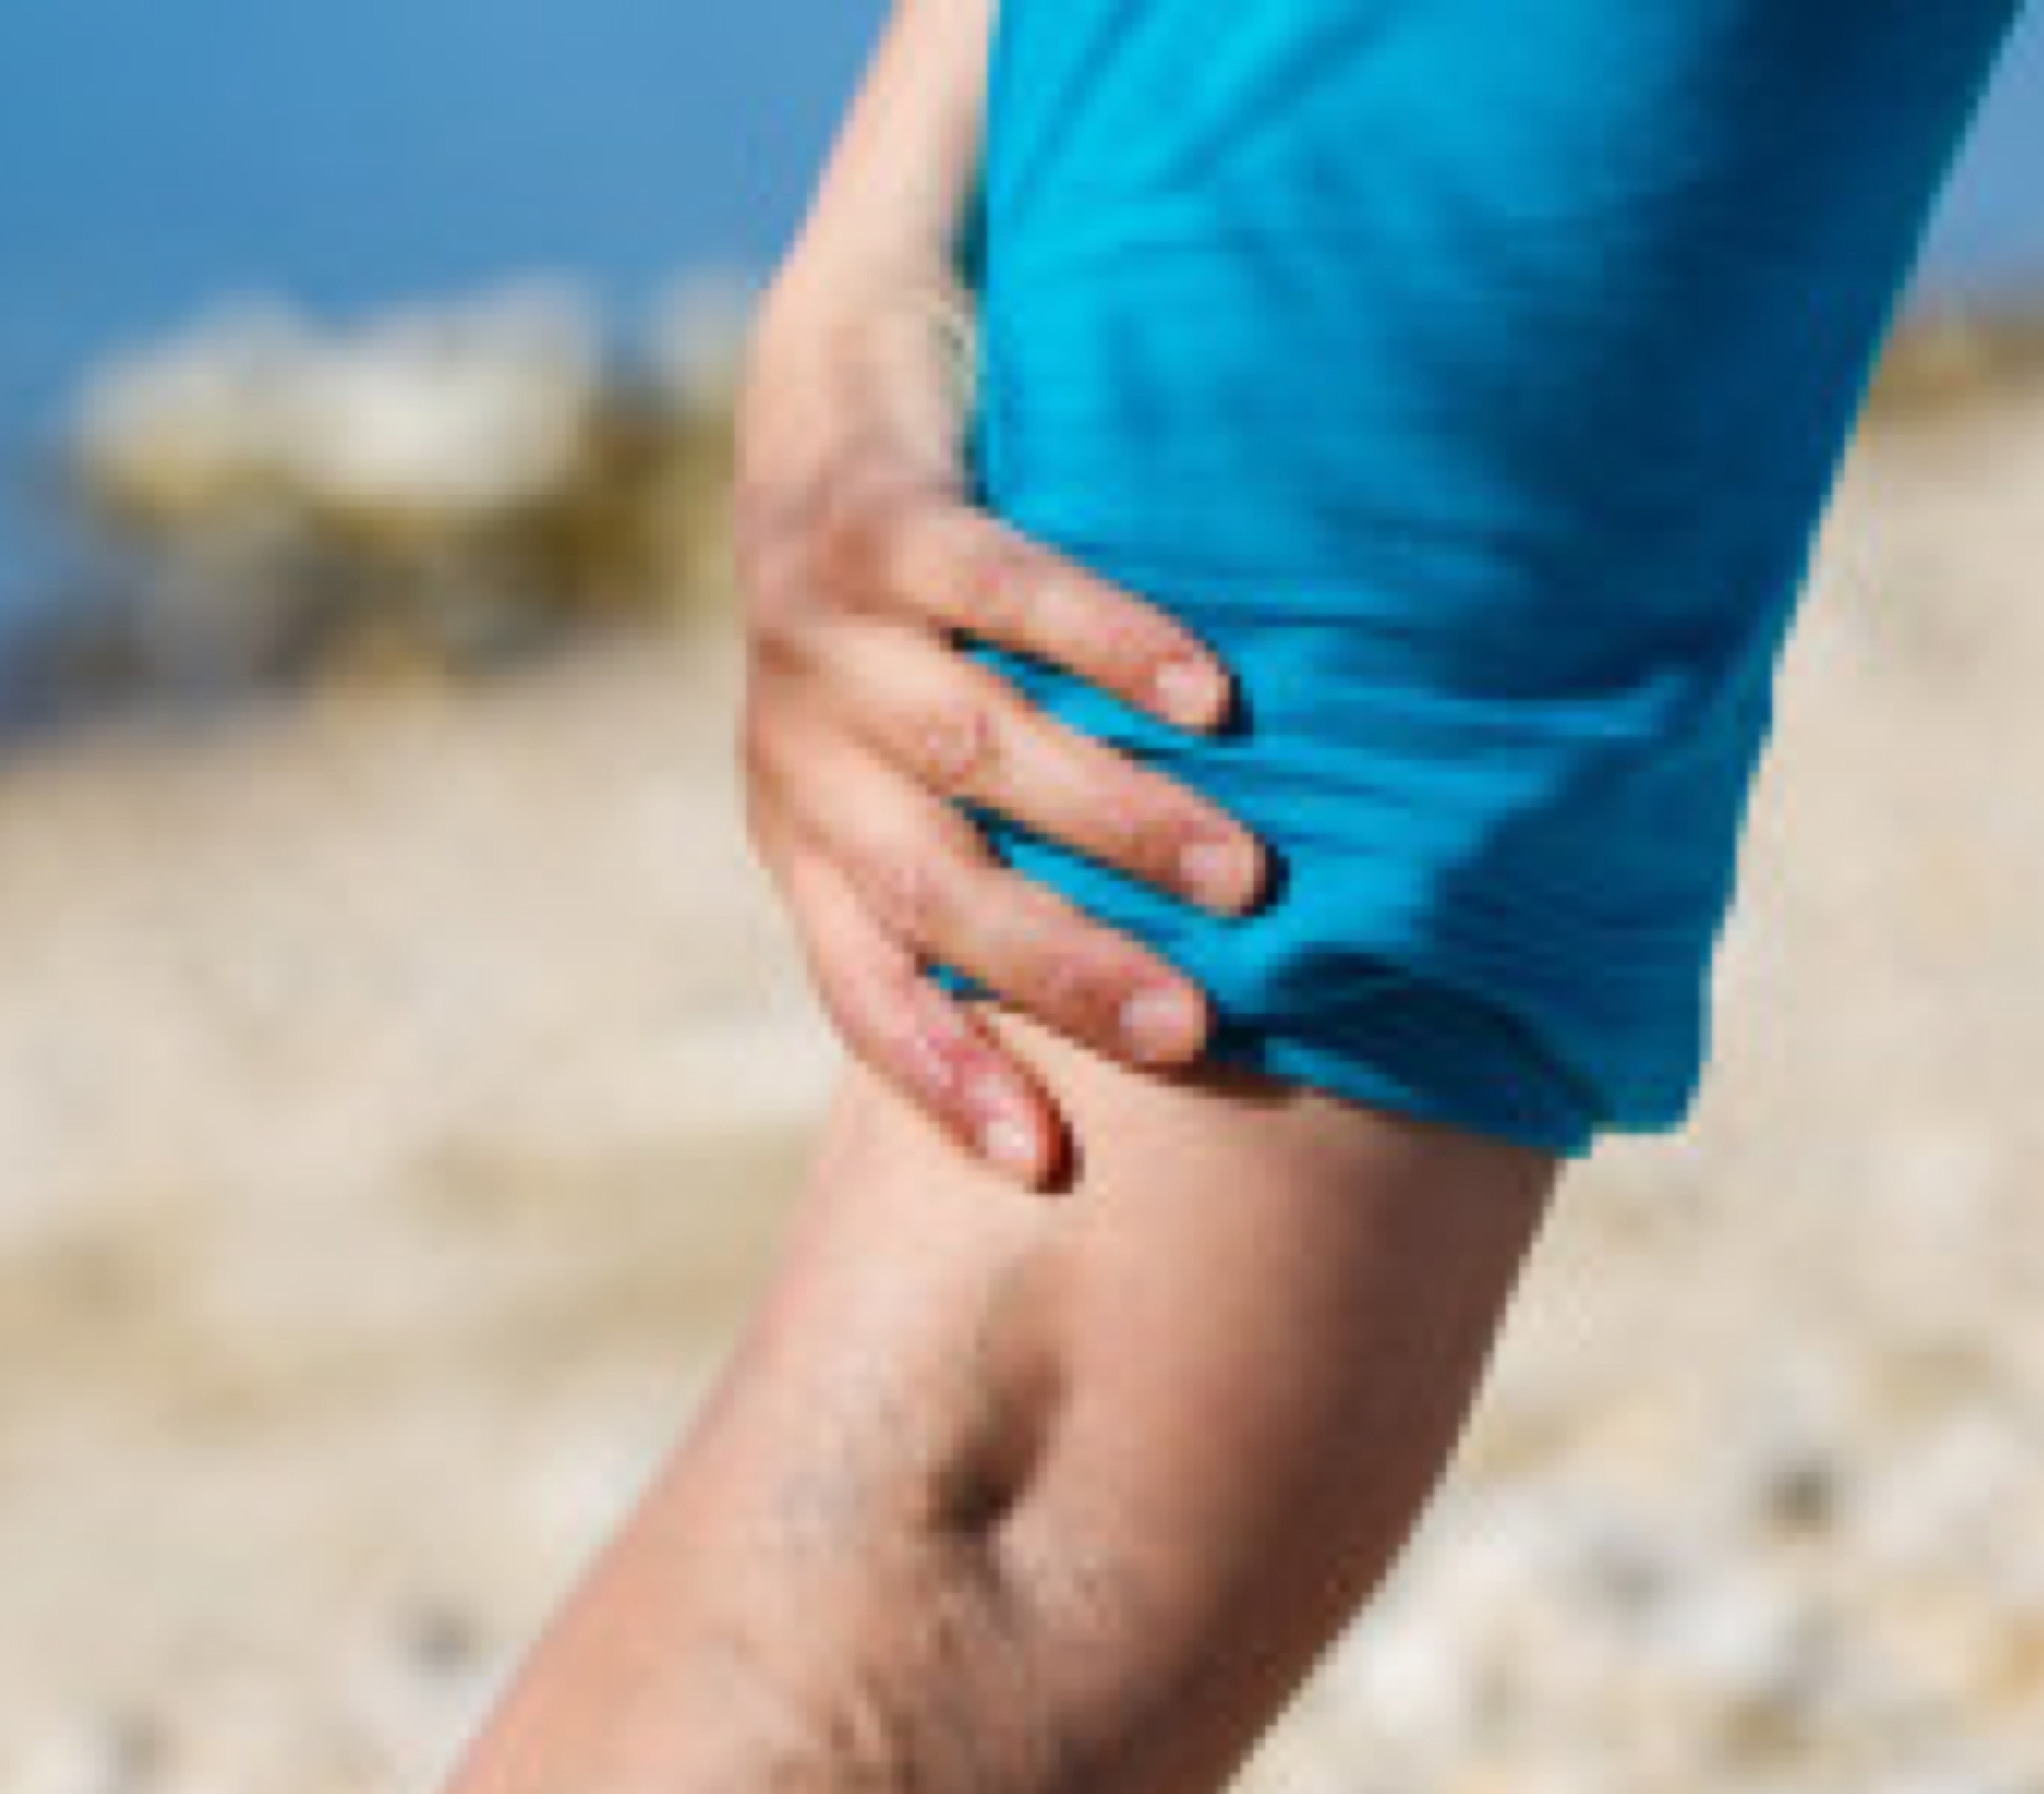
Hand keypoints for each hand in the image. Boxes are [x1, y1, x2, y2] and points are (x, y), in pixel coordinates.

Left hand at [729, 275, 1265, 1185]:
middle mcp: (800, 749)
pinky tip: (1210, 695)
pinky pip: (1001, 589)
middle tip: (1190, 1032)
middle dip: (1064, 968)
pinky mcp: (874, 518)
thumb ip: (983, 861)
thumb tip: (1153, 1016)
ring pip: (979, 750)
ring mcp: (823, 633)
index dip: (944, 1075)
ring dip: (1116, 821)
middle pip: (935, 887)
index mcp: (806, 835)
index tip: (1044, 1162)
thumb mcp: (903, 755)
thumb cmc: (909, 614)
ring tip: (1243, 877)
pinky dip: (1109, 645)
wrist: (828, 381)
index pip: (865, 987)